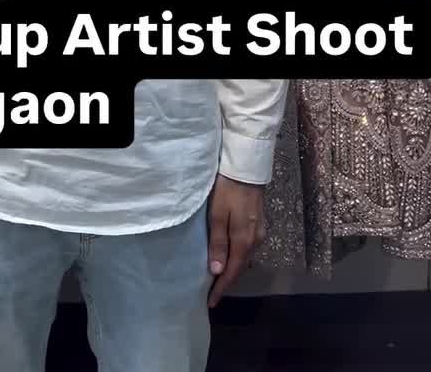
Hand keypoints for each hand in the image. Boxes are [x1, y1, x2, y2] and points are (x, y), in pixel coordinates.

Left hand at [207, 174, 265, 307]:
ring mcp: (259, 233)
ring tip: (218, 278)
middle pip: (239, 268)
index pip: (232, 272)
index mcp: (244, 241)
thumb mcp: (217, 215)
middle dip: (226, 281)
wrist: (246, 169)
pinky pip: (247, 249)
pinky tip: (229, 257)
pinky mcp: (259, 225)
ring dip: (232, 269)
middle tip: (212, 293)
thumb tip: (216, 271)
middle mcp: (255, 241)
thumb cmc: (227, 190)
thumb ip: (217, 243)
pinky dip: (237, 257)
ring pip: (244, 258)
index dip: (221, 288)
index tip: (210, 302)